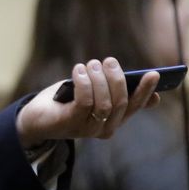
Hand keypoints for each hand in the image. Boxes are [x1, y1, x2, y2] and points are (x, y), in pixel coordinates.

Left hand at [16, 57, 160, 146]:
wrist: (34, 118)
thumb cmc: (64, 101)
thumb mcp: (89, 93)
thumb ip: (109, 89)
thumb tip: (135, 78)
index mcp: (113, 121)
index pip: (135, 106)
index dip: (145, 90)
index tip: (153, 74)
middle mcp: (105, 129)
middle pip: (121, 102)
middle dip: (117, 78)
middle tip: (109, 60)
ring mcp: (88, 129)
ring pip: (105, 103)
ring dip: (99, 79)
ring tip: (90, 64)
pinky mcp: (71, 123)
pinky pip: (85, 102)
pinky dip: (84, 82)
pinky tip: (78, 70)